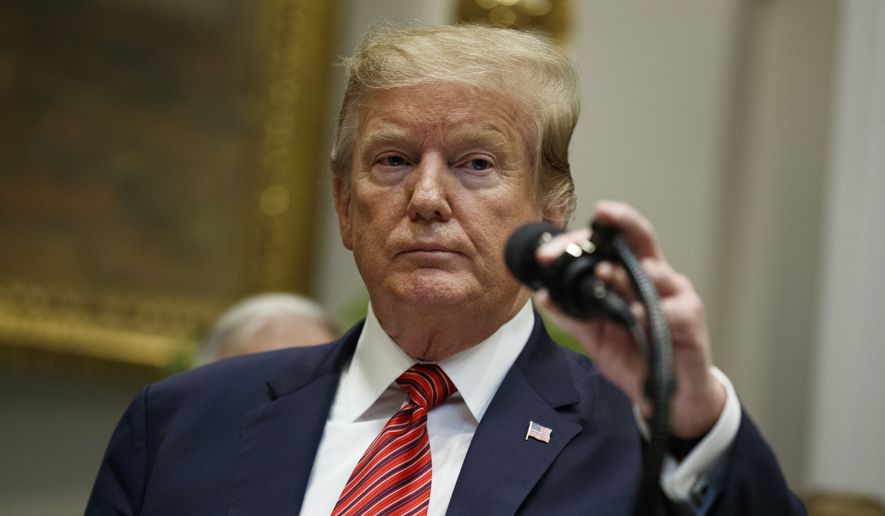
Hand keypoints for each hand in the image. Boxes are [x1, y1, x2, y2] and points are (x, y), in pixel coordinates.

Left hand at [535, 200, 725, 438]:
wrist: (669, 396)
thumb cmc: (636, 356)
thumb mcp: (596, 335)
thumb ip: (572, 314)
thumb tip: (542, 294)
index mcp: (632, 276)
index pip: (609, 244)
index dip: (580, 241)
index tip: (548, 251)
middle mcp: (656, 279)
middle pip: (641, 238)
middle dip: (622, 222)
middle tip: (600, 215)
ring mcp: (676, 296)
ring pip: (655, 272)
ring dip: (626, 273)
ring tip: (603, 274)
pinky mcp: (691, 321)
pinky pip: (671, 310)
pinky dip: (650, 310)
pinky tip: (634, 313)